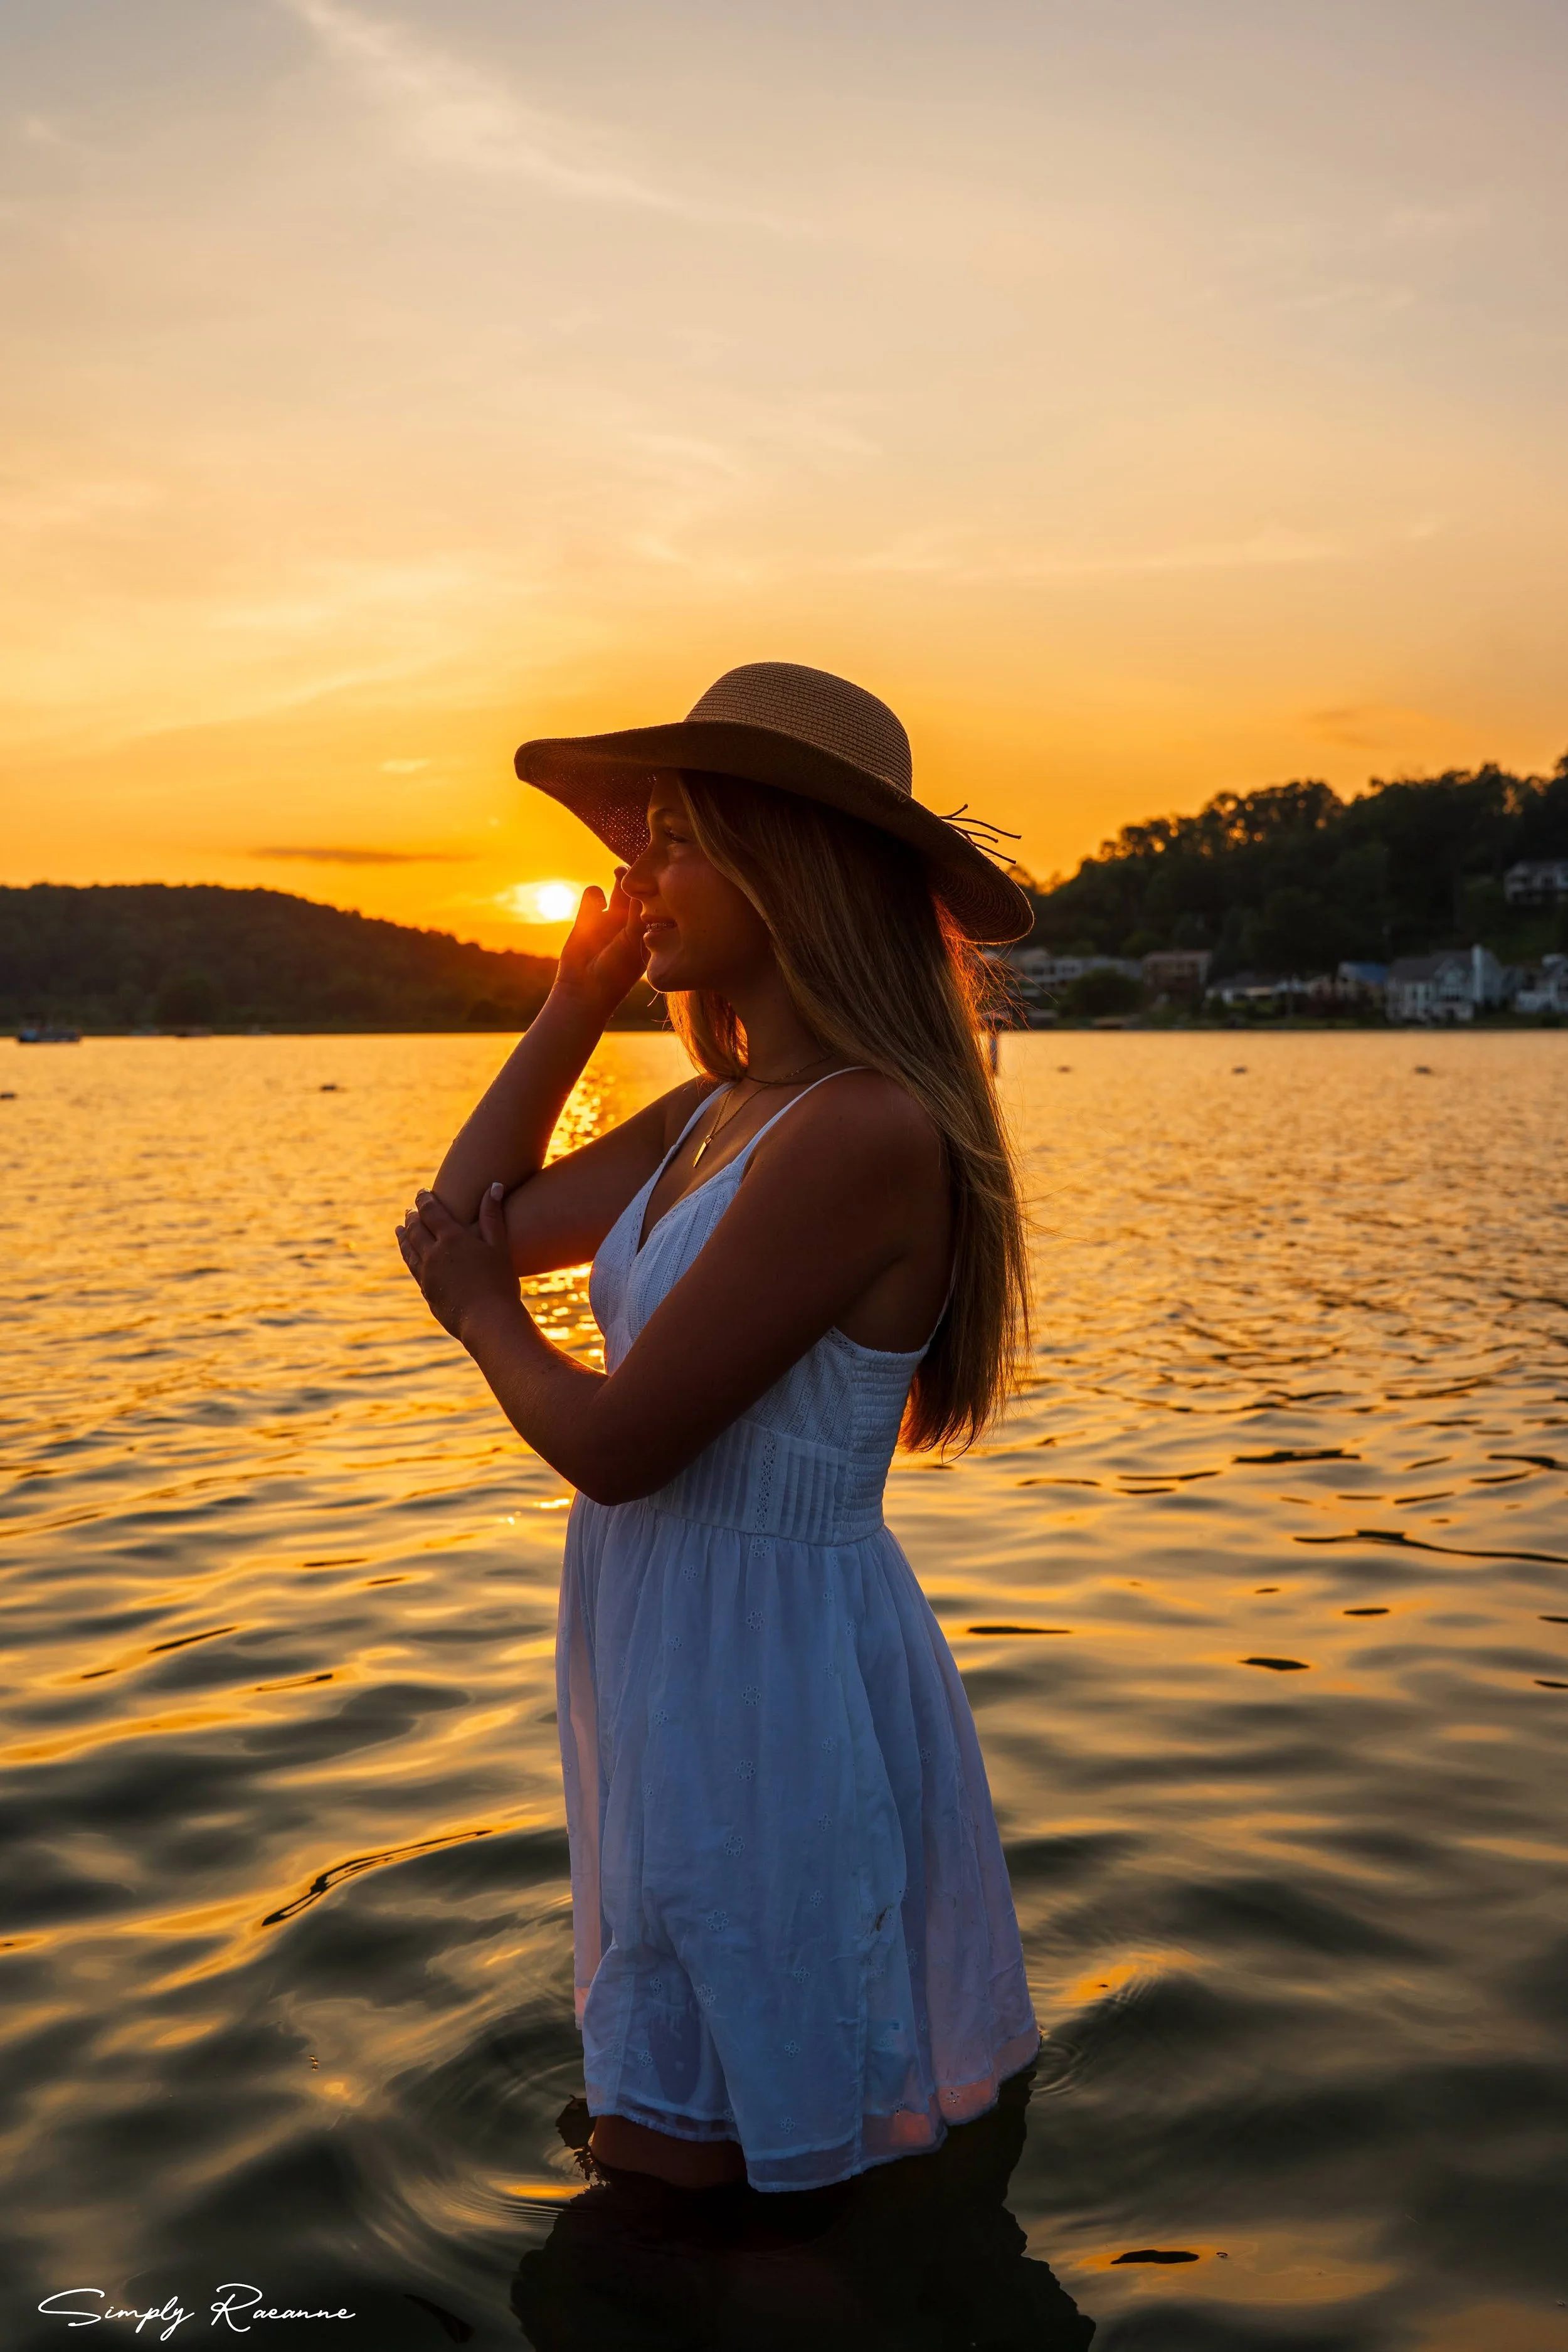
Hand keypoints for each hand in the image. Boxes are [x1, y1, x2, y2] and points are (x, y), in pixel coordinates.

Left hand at [396, 1182, 520, 1343]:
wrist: (488, 1321)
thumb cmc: (500, 1282)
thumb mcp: (499, 1246)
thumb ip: (492, 1215)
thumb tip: (494, 1185)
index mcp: (452, 1238)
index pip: (431, 1211)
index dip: (425, 1199)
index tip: (422, 1192)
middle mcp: (434, 1254)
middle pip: (416, 1228)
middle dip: (412, 1216)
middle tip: (410, 1209)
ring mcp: (427, 1274)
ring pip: (409, 1249)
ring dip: (404, 1235)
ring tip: (400, 1228)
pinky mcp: (427, 1291)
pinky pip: (412, 1268)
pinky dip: (407, 1255)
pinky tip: (410, 1256)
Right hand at [554, 870, 648, 1020]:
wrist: (584, 988)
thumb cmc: (616, 969)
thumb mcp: (633, 940)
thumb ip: (637, 913)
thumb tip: (640, 885)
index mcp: (648, 931)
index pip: (657, 902)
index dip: (657, 887)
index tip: (657, 874)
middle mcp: (631, 923)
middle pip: (638, 892)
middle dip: (638, 878)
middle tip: (636, 867)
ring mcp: (610, 920)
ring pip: (617, 890)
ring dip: (619, 880)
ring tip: (619, 874)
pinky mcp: (588, 918)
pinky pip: (592, 896)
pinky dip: (593, 894)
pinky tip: (595, 900)